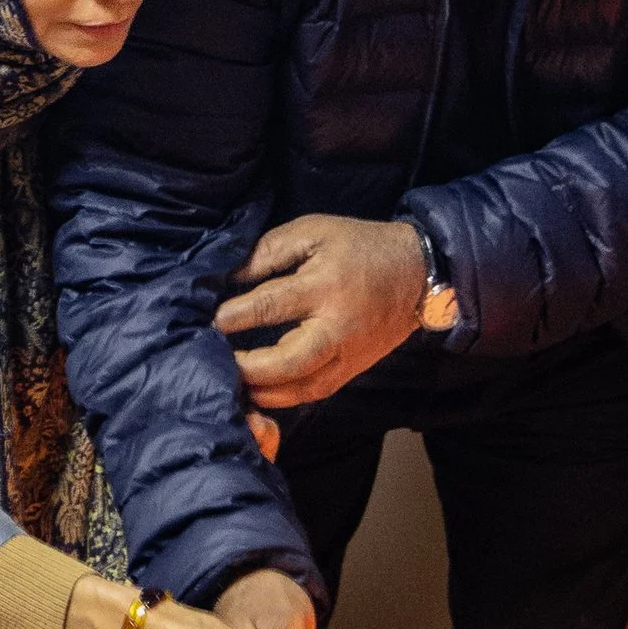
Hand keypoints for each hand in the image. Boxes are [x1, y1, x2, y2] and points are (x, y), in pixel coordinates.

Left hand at [213, 215, 425, 409]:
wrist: (417, 274)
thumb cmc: (360, 247)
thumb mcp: (314, 231)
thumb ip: (270, 251)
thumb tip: (230, 277)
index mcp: (326, 286)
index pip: (272, 305)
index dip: (236, 315)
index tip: (210, 319)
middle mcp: (337, 327)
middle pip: (288, 361)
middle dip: (248, 366)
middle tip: (216, 360)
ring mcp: (348, 355)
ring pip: (302, 387)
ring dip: (263, 390)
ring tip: (233, 381)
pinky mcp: (353, 370)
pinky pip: (316, 393)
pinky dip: (285, 397)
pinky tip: (260, 391)